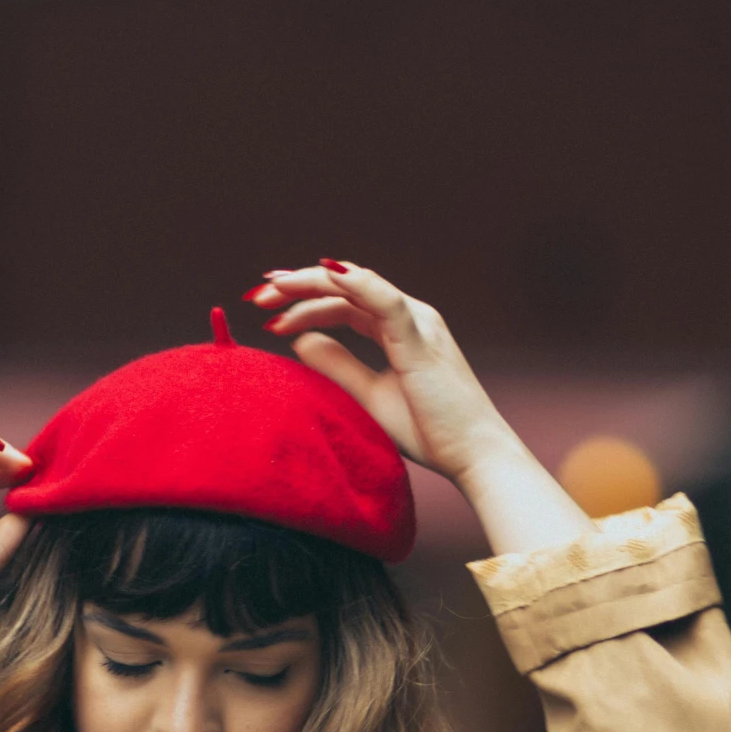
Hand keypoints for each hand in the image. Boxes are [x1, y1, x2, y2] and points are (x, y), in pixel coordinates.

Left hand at [249, 260, 592, 555]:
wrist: (473, 455)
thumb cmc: (429, 431)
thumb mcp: (368, 396)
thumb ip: (337, 366)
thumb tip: (299, 343)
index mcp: (400, 329)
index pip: (344, 304)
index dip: (305, 304)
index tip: (268, 314)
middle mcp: (411, 316)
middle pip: (345, 288)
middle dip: (297, 288)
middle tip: (257, 297)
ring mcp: (418, 322)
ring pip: (356, 285)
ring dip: (310, 283)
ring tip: (271, 293)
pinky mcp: (420, 337)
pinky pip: (383, 299)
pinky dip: (352, 283)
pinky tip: (321, 276)